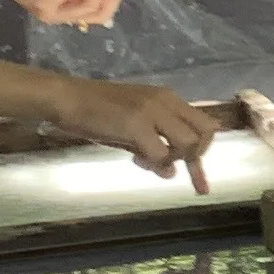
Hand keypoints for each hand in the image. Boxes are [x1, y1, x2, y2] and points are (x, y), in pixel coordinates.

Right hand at [43, 79, 218, 184]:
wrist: (67, 99)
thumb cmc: (95, 113)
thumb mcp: (132, 128)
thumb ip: (154, 146)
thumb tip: (170, 173)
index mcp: (167, 98)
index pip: (203, 122)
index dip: (203, 149)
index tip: (199, 175)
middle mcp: (166, 101)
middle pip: (205, 132)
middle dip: (195, 155)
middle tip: (174, 166)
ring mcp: (153, 111)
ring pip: (188, 143)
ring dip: (174, 159)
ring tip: (147, 162)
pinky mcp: (137, 124)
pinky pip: (161, 153)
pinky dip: (154, 164)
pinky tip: (136, 161)